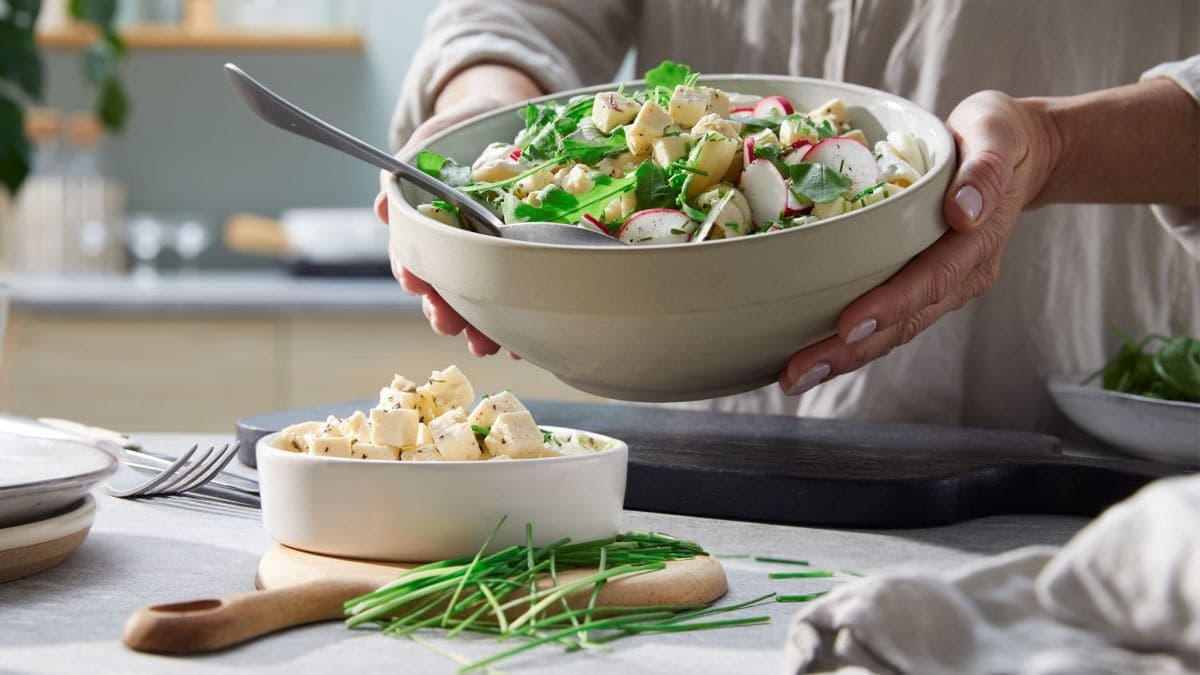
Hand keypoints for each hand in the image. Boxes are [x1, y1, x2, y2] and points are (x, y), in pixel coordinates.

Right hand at [374, 96, 507, 355]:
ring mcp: (494, 258)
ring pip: (482, 302)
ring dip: (481, 328)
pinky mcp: (528, 261)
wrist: (511, 116)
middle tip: (447, 324)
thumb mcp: (435, 137)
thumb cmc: (465, 128)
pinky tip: (524, 341)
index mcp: (434, 225)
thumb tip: (383, 207)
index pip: (416, 256)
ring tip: (486, 345)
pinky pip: (523, 296)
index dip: (413, 272)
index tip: (414, 281)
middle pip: (447, 289)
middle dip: (444, 311)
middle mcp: (461, 248)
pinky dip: (521, 322)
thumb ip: (409, 166)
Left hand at [778, 90, 1057, 395]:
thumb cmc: (998, 136)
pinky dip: (851, 343)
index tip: (846, 325)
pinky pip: (889, 321)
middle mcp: (961, 275)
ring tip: (793, 378)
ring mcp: (943, 287)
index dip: (889, 305)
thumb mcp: (995, 132)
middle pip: (904, 322)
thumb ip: (985, 169)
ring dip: (843, 358)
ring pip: (894, 332)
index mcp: (976, 242)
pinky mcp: (925, 286)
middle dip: (849, 351)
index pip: (930, 280)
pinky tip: (811, 356)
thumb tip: (964, 211)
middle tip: (796, 374)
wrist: (1023, 154)